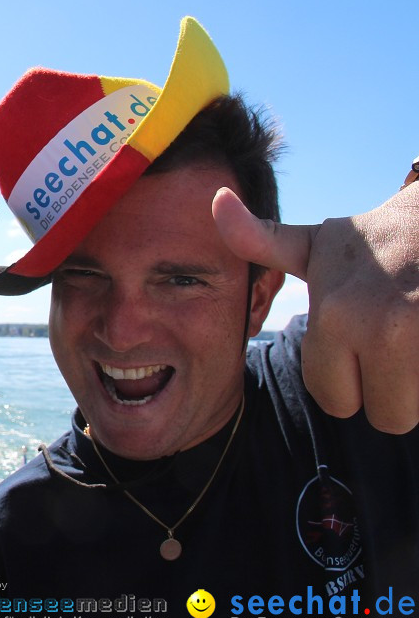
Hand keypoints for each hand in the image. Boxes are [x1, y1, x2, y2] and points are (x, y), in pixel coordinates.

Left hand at [213, 184, 418, 432]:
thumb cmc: (378, 240)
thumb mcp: (316, 243)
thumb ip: (261, 241)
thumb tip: (217, 200)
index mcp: (335, 316)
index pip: (335, 402)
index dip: (349, 383)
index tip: (360, 347)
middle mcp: (382, 329)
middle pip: (384, 417)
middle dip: (390, 392)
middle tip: (396, 347)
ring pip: (416, 412)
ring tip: (414, 342)